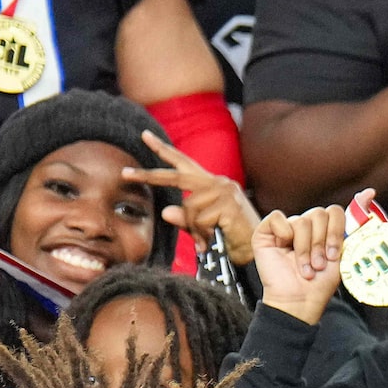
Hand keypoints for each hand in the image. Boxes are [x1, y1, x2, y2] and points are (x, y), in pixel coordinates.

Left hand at [123, 132, 258, 261]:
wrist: (262, 251)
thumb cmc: (234, 240)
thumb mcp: (205, 229)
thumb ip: (186, 219)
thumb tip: (165, 211)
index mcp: (212, 185)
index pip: (184, 163)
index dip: (163, 150)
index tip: (145, 136)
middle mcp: (217, 183)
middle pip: (176, 176)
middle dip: (149, 175)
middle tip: (125, 173)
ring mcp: (224, 192)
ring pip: (189, 208)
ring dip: (194, 229)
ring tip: (206, 241)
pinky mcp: (228, 205)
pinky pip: (200, 220)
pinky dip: (203, 235)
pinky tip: (214, 241)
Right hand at [252, 206, 351, 325]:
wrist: (299, 300)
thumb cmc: (320, 284)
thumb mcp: (344, 256)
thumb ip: (353, 228)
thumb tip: (369, 194)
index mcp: (324, 231)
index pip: (335, 212)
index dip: (341, 223)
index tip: (349, 231)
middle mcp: (306, 226)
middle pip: (320, 214)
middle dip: (323, 242)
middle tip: (321, 263)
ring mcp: (286, 228)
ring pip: (302, 221)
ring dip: (306, 249)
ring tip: (306, 267)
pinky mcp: (267, 231)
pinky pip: (278, 218)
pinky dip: (284, 235)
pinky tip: (284, 250)